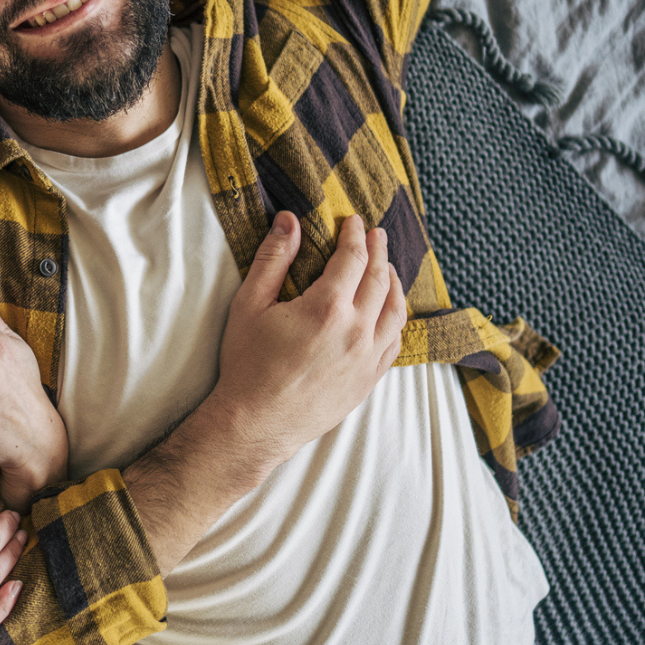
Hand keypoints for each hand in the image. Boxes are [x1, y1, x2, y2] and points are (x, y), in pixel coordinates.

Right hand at [209, 210, 407, 474]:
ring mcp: (367, 358)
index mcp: (327, 307)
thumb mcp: (249, 304)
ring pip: (395, 311)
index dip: (354, 235)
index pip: (352, 258)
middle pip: (379, 279)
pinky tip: (390, 310)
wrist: (256, 423)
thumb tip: (289, 220)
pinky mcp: (369, 380)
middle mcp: (356, 331)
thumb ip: (272, 259)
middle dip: (378, 251)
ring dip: (394, 282)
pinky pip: (394, 342)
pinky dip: (397, 318)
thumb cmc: (248, 364)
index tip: (352, 221)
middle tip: (376, 234)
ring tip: (388, 267)